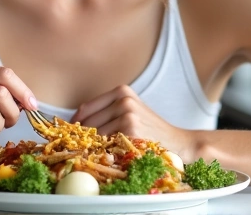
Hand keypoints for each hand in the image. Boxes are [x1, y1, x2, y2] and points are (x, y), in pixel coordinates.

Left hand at [72, 85, 195, 159]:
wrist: (180, 143)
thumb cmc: (151, 131)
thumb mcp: (130, 111)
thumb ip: (106, 113)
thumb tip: (73, 125)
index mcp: (122, 91)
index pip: (86, 109)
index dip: (75, 125)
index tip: (70, 136)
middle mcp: (124, 99)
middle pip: (88, 122)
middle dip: (83, 138)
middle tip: (81, 150)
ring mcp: (127, 114)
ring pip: (95, 135)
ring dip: (92, 147)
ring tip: (97, 156)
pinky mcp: (131, 131)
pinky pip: (106, 144)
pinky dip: (102, 153)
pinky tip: (107, 158)